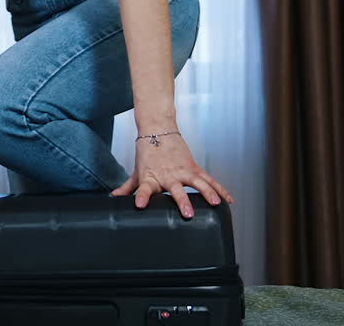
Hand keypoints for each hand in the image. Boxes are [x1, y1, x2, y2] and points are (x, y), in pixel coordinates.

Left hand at [111, 133, 233, 217]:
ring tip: (216, 204)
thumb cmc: (147, 153)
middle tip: (188, 213)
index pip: (144, 189)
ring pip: (198, 182)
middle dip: (182, 201)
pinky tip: (228, 200)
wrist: (158, 130)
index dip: (142, 197)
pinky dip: (220, 189)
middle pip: (176, 189)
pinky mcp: (194, 167)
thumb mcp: (136, 172)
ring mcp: (183, 171)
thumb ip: (127, 187)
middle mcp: (168, 175)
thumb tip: (115, 198)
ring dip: (208, 193)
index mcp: (152, 178)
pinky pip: (209, 180)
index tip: (140, 205)